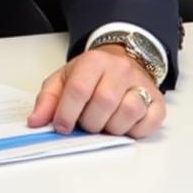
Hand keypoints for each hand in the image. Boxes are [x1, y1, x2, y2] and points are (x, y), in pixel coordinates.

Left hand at [28, 44, 164, 138]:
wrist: (120, 63)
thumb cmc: (89, 75)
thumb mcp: (63, 80)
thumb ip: (47, 100)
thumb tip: (35, 121)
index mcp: (94, 61)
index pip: (78, 89)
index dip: (67, 113)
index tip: (61, 126)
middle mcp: (120, 69)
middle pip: (104, 103)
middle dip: (89, 122)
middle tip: (85, 123)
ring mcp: (142, 85)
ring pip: (127, 113)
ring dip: (110, 128)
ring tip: (103, 122)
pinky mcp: (158, 103)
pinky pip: (147, 124)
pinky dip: (132, 132)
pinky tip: (121, 124)